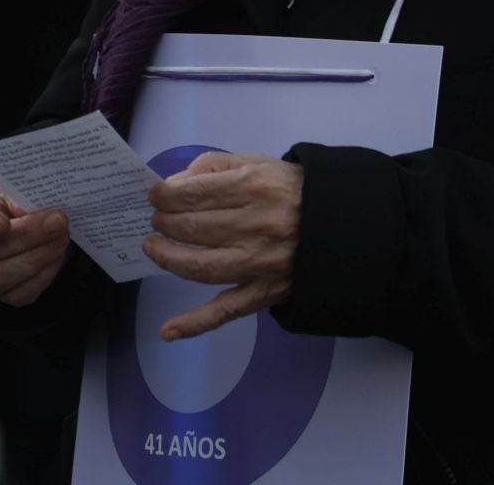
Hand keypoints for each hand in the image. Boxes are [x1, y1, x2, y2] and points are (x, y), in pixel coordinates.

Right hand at [0, 180, 69, 307]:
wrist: (0, 216)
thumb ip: (13, 193)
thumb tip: (32, 210)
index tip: (1, 220)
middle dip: (24, 238)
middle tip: (56, 220)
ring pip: (0, 279)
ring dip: (38, 256)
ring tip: (61, 234)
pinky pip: (20, 292)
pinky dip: (44, 272)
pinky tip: (56, 252)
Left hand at [144, 152, 301, 342]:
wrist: (339, 222)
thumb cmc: (290, 190)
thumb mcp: (257, 163)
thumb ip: (214, 167)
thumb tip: (174, 185)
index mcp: (254, 187)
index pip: (193, 193)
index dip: (165, 195)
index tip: (155, 196)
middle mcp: (257, 225)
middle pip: (193, 228)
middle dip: (165, 222)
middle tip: (157, 220)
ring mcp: (260, 263)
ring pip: (200, 267)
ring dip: (168, 258)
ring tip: (154, 247)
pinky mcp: (265, 292)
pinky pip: (226, 311)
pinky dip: (194, 323)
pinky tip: (168, 330)